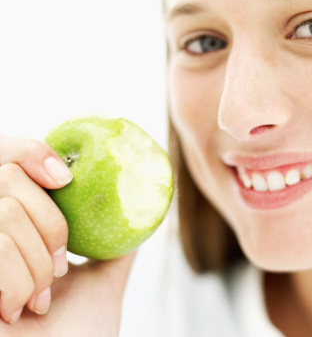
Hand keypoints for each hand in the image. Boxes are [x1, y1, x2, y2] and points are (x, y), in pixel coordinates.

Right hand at [0, 135, 135, 335]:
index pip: (8, 159)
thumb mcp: (102, 281)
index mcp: (14, 228)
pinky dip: (16, 282)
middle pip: (8, 179)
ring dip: (36, 263)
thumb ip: (116, 246)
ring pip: (5, 213)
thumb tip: (138, 210)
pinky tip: (18, 310)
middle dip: (49, 225)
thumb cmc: (80, 336)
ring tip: (41, 298)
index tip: (65, 177)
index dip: (29, 152)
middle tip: (61, 267)